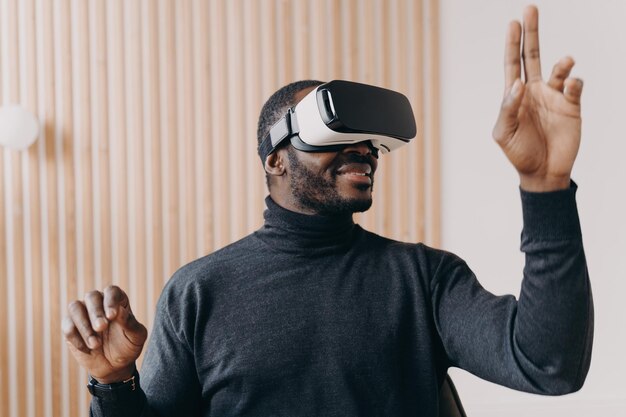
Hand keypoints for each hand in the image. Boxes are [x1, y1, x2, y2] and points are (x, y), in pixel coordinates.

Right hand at [62, 286, 147, 383]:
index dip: (110, 301)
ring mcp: (82, 313)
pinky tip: (88, 349)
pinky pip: (67, 326)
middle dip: (95, 313)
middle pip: (92, 296)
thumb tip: (118, 311)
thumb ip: (130, 323)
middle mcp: (99, 302)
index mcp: (117, 301)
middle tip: (101, 328)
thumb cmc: (128, 346)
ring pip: (75, 307)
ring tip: (95, 344)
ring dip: (84, 326)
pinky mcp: (70, 326)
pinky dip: (76, 338)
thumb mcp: (136, 336)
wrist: (114, 366)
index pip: (112, 291)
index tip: (112, 316)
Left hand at [492, 6, 582, 191]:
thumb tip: (517, 83)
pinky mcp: (572, 107)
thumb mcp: (503, 133)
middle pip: (532, 56)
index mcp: (515, 96)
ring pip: (559, 70)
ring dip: (563, 63)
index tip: (513, 22)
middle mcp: (535, 91)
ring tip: (566, 61)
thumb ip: (507, 108)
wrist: (543, 173)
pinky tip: (572, 85)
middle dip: (531, 33)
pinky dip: (575, 83)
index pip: (512, 64)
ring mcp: (554, 97)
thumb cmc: (519, 153)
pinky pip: (575, 88)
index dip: (512, 43)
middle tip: (530, 10)